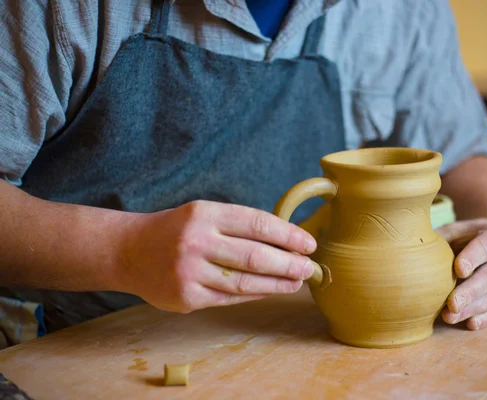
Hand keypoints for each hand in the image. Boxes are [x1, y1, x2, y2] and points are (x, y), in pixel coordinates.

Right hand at [119, 201, 315, 312]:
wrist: (129, 251)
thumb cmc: (176, 230)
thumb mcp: (203, 214)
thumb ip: (238, 225)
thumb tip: (285, 241)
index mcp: (205, 214)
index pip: (257, 224)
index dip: (288, 235)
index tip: (308, 243)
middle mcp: (197, 242)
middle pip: (255, 256)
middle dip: (289, 263)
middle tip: (310, 267)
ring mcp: (190, 272)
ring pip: (245, 281)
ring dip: (278, 283)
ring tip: (297, 282)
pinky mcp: (187, 298)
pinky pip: (230, 297)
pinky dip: (255, 294)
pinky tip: (271, 290)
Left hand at [436, 218, 486, 329]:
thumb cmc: (469, 238)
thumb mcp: (457, 230)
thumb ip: (441, 237)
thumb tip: (411, 243)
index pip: (485, 246)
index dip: (472, 257)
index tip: (458, 269)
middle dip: (470, 292)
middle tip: (451, 304)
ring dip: (472, 309)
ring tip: (450, 316)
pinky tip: (470, 324)